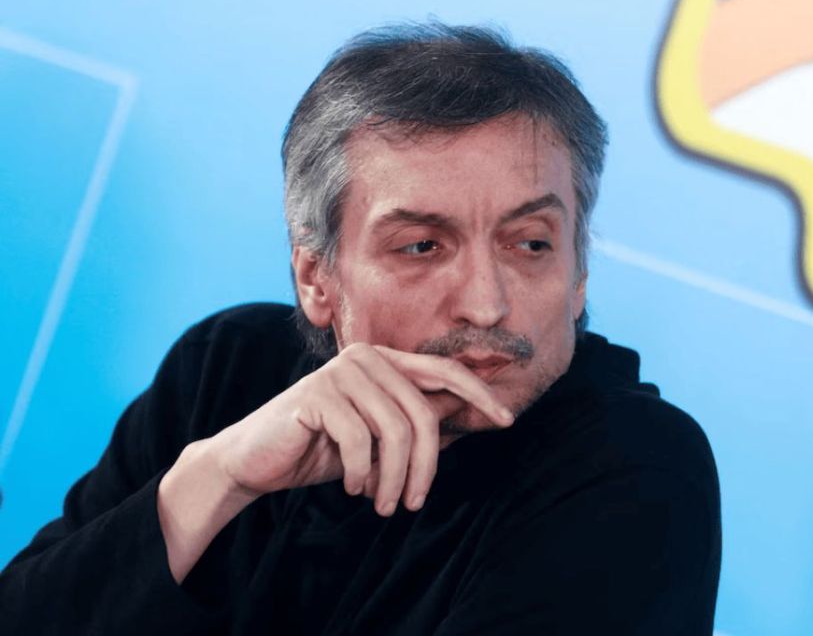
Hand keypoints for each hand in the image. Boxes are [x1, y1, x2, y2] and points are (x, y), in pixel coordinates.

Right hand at [211, 343, 513, 515]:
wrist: (256, 460)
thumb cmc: (324, 449)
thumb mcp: (381, 437)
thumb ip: (420, 420)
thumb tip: (472, 416)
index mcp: (386, 360)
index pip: (445, 370)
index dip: (479, 394)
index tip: (507, 420)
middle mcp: (367, 357)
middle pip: (422, 412)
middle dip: (426, 465)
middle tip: (416, 503)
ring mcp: (340, 371)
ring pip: (394, 431)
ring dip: (393, 479)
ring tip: (384, 503)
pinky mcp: (316, 394)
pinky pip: (360, 441)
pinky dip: (360, 473)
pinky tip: (352, 487)